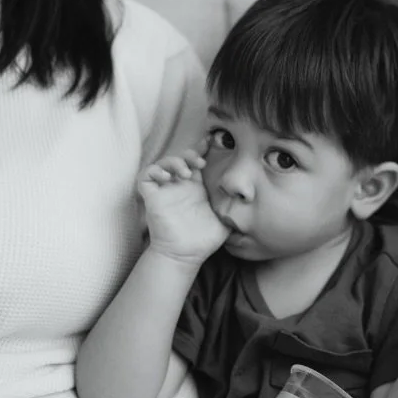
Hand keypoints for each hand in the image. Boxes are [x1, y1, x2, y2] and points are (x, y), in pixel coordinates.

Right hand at [140, 150, 228, 264]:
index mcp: (196, 189)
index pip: (196, 163)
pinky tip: (167, 177)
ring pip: (162, 164)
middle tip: (200, 162)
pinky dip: (154, 171)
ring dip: (173, 162)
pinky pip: (146, 177)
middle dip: (189, 154)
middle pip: (180, 159)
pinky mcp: (152, 198)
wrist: (186, 255)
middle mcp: (180, 187)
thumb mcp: (226, 221)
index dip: (200, 150)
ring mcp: (165, 191)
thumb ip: (236, 210)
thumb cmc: (204, 240)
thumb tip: (251, 202)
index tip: (210, 142)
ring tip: (185, 173)